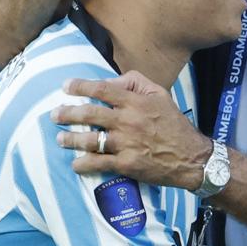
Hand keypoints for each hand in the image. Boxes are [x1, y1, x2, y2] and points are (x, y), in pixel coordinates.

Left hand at [51, 71, 211, 190]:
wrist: (191, 157)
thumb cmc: (174, 124)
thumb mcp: (161, 94)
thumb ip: (135, 81)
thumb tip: (110, 81)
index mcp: (136, 102)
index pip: (102, 90)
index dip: (81, 86)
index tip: (66, 86)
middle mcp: (128, 121)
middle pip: (90, 114)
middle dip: (68, 113)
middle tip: (55, 114)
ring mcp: (126, 144)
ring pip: (90, 140)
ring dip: (71, 139)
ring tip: (60, 139)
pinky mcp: (127, 164)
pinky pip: (99, 163)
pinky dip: (83, 164)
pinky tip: (75, 164)